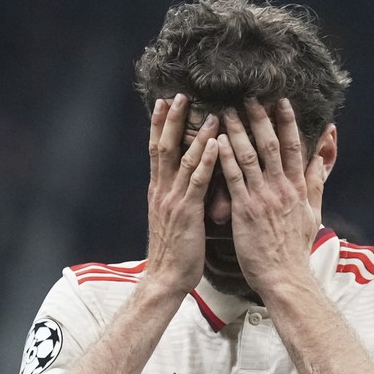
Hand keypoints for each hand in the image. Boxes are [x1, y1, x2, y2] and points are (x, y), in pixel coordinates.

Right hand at [146, 93, 220, 296]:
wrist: (164, 279)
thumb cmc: (174, 253)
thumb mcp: (173, 220)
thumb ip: (178, 198)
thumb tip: (185, 184)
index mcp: (158, 191)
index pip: (156, 150)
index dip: (159, 125)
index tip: (164, 102)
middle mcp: (162, 190)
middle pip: (163, 146)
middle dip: (171, 119)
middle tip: (179, 94)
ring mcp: (173, 200)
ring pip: (182, 158)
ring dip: (195, 133)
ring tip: (207, 111)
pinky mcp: (187, 212)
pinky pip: (197, 180)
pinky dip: (207, 159)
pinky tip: (217, 142)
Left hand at [215, 98, 322, 293]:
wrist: (285, 277)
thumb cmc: (295, 248)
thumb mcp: (313, 212)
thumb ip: (317, 181)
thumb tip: (324, 154)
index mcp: (298, 188)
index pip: (294, 147)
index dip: (287, 122)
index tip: (280, 101)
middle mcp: (282, 188)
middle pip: (272, 145)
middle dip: (260, 119)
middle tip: (247, 97)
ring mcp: (263, 198)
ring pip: (250, 157)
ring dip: (238, 131)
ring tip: (225, 112)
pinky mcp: (245, 210)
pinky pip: (234, 179)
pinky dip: (226, 158)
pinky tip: (217, 141)